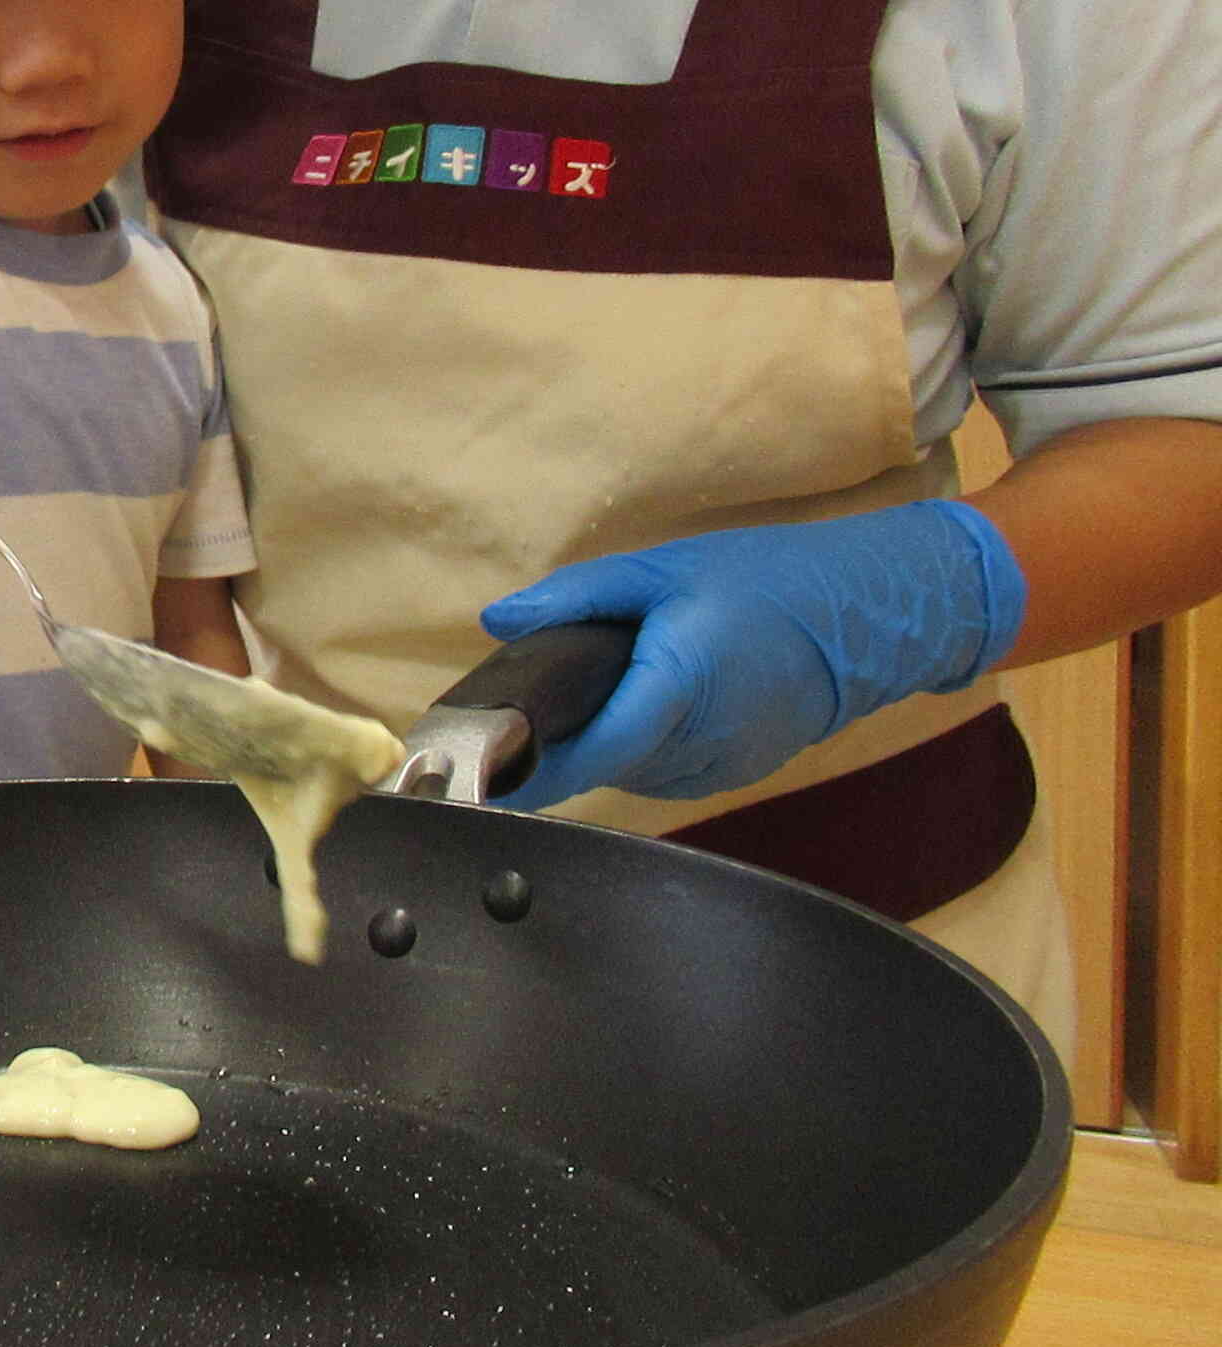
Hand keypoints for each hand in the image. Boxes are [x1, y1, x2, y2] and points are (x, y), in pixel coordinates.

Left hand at [479, 500, 1026, 810]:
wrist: (868, 615)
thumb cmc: (764, 581)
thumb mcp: (660, 570)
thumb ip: (576, 598)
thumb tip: (497, 620)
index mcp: (682, 681)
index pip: (596, 750)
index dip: (533, 769)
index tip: (478, 776)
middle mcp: (703, 740)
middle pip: (600, 766)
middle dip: (550, 748)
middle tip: (504, 717)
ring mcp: (721, 767)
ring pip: (625, 774)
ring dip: (593, 746)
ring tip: (574, 700)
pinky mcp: (730, 775)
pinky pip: (657, 772)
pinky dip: (631, 748)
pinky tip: (628, 708)